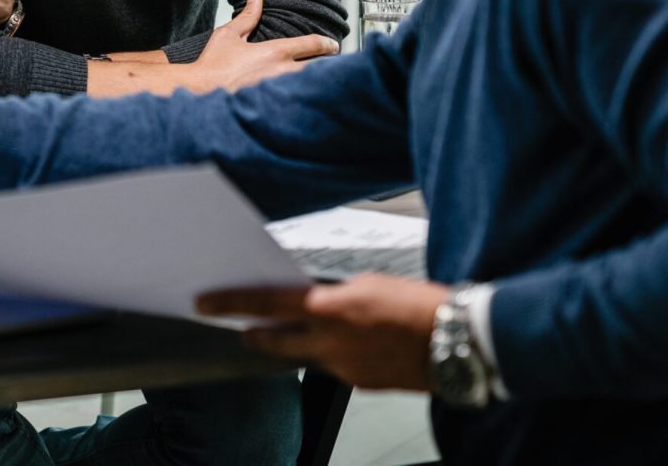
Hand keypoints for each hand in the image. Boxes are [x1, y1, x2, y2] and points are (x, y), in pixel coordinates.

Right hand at [190, 0, 338, 91]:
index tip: (334, 46)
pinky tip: (308, 101)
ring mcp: (281, 91)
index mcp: (276, 52)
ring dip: (320, 83)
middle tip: (333, 66)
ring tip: (325, 84)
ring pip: (313, 86)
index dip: (328, 44)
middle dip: (330, 66)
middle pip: (322, 68)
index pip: (314, 44)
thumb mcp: (229, 35)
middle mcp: (284, 71)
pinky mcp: (276, 107)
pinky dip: (306, 99)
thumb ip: (248, 15)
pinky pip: (300, 102)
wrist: (201, 91)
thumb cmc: (214, 64)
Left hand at [196, 275, 450, 391]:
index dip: (232, 303)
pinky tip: (353, 344)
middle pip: (277, 339)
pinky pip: (336, 366)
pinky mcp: (362, 384)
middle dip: (256, 333)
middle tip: (239, 328)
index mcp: (331, 308)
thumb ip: (334, 294)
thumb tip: (316, 301)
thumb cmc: (420, 304)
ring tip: (311, 328)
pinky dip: (334, 354)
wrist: (461, 341)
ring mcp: (346, 368)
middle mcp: (332, 342)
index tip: (206, 303)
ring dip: (302, 342)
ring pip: (308, 354)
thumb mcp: (368, 284)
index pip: (268, 302)